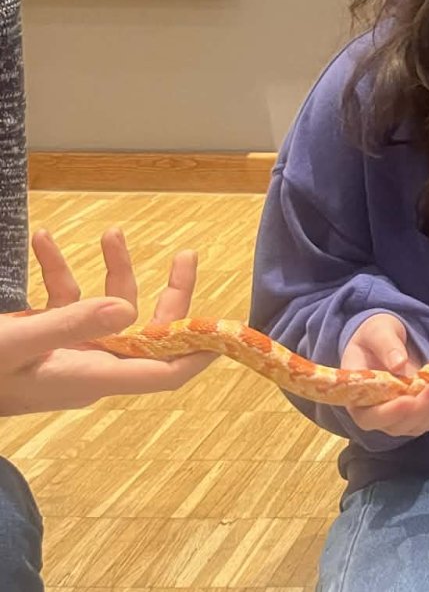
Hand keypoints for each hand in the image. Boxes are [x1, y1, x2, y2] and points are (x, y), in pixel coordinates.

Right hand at [0, 227, 217, 415]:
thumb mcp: (18, 342)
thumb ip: (72, 323)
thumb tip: (129, 308)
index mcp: (93, 376)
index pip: (166, 373)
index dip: (200, 353)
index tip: (228, 326)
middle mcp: (89, 365)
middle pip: (147, 331)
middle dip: (170, 293)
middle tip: (186, 254)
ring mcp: (65, 352)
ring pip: (106, 308)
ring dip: (111, 268)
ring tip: (111, 230)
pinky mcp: (41, 338)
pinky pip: (63, 302)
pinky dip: (58, 270)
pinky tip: (40, 240)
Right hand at [341, 313, 428, 436]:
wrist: (387, 341)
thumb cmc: (375, 336)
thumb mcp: (377, 332)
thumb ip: (386, 345)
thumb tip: (399, 364)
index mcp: (358, 395)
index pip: (368, 417)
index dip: (389, 414)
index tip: (408, 400)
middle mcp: (376, 412)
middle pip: (397, 426)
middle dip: (420, 409)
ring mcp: (397, 416)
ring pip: (418, 426)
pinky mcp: (416, 413)